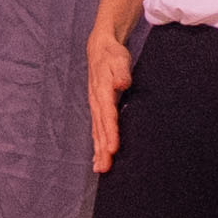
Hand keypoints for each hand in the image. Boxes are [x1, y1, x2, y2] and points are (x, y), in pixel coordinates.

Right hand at [84, 27, 130, 172]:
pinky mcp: (97, 108)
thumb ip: (121, 73)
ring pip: (97, 132)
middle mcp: (96, 102)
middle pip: (100, 130)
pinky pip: (96, 129)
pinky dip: (96, 144)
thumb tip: (121, 84)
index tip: (113, 148)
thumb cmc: (112, 55)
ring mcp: (95, 106)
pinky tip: (97, 158)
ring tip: (101, 168)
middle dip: (103, 149)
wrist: (100, 49)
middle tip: (106, 167)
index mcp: (102, 92)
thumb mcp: (119, 60)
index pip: (108, 116)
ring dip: (98, 150)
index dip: (111, 132)